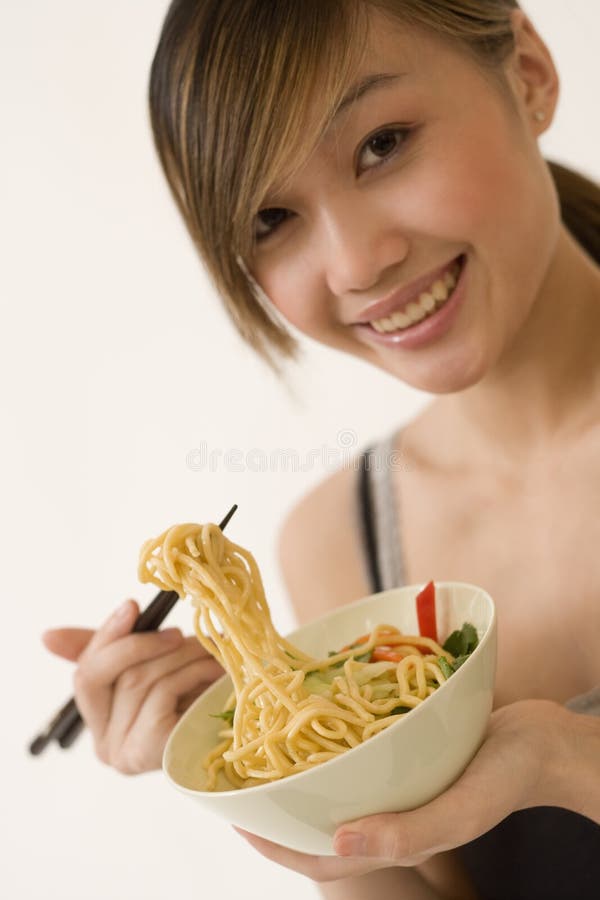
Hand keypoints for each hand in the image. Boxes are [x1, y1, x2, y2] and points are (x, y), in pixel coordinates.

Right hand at [43, 598, 223, 773]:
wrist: (246, 730)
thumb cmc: (196, 691)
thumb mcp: (154, 664)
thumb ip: (110, 648)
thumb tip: (47, 636)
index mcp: (100, 721)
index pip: (85, 673)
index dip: (106, 636)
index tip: (131, 605)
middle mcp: (104, 745)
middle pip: (98, 676)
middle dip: (137, 643)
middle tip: (176, 631)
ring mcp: (124, 753)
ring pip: (136, 680)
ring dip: (179, 656)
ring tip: (209, 651)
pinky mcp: (150, 753)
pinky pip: (160, 695)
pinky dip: (191, 674)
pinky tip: (214, 672)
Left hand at [235, 698, 566, 880]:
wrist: (544, 742)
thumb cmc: (506, 776)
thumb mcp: (460, 809)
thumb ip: (406, 832)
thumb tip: (337, 840)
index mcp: (395, 838)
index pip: (321, 859)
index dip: (274, 845)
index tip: (234, 817)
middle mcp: (388, 814)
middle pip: (320, 823)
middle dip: (278, 808)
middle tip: (241, 775)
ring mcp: (397, 788)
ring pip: (336, 790)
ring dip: (302, 775)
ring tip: (268, 746)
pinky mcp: (408, 761)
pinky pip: (360, 760)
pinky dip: (335, 747)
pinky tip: (322, 720)